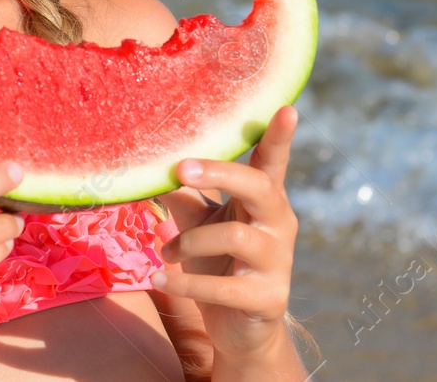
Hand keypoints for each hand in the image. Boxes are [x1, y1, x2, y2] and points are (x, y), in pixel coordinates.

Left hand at [151, 105, 300, 364]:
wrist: (240, 328)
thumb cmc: (220, 262)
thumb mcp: (202, 222)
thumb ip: (184, 194)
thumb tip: (149, 162)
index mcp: (265, 200)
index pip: (274, 162)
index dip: (280, 137)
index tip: (287, 108)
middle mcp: (279, 224)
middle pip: (260, 186)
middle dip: (220, 173)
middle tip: (180, 168)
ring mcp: (277, 263)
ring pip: (236, 237)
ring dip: (189, 242)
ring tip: (165, 251)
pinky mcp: (268, 299)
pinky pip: (222, 287)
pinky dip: (185, 282)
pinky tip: (159, 279)